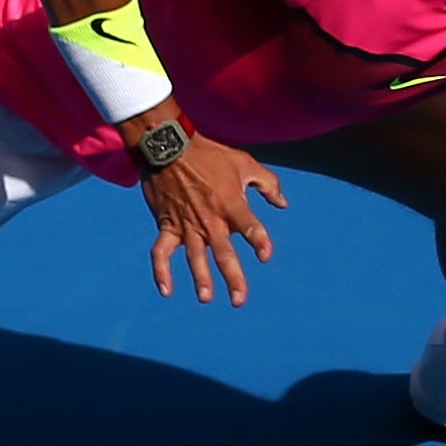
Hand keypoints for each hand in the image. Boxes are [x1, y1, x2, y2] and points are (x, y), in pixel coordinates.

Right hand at [137, 127, 286, 303]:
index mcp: (231, 204)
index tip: (265, 255)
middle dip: (233, 277)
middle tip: (239, 300)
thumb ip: (268, 183)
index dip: (259, 241)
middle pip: (223, 252)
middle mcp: (210, 219)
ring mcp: (186, 224)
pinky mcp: (166, 225)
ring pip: (194, 256)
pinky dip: (161, 271)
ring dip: (200, 278)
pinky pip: (161, 252)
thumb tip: (283, 204)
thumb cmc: (209, 154)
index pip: (250, 227)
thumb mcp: (244, 163)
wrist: (168, 145)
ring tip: (206, 298)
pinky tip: (166, 291)